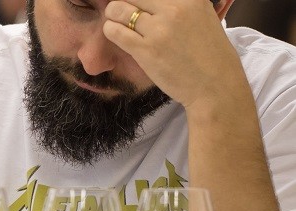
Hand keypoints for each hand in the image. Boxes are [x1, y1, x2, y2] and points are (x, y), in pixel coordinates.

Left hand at [103, 0, 246, 107]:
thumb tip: (154, 7)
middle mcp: (174, 8)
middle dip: (123, 4)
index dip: (138, 0)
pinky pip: (116, 32)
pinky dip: (111, 30)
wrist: (215, 86)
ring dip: (113, 14)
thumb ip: (180, 7)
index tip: (137, 6)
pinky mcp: (146, 50)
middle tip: (121, 12)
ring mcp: (159, 29)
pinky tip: (115, 34)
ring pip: (119, 9)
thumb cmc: (210, 57)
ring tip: (116, 22)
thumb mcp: (202, 17)